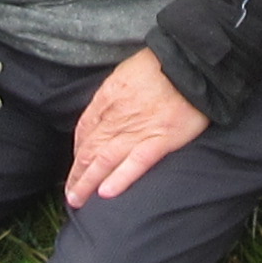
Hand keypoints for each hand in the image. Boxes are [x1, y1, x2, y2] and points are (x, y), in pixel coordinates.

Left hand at [66, 49, 207, 207]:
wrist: (190, 63)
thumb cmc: (162, 64)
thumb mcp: (126, 72)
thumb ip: (112, 95)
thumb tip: (101, 115)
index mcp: (108, 98)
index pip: (85, 130)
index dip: (77, 151)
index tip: (76, 166)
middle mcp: (118, 117)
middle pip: (89, 150)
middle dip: (77, 174)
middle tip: (70, 193)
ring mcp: (138, 130)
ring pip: (104, 160)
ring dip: (88, 182)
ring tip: (78, 199)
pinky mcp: (161, 140)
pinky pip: (136, 163)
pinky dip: (120, 178)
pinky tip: (106, 193)